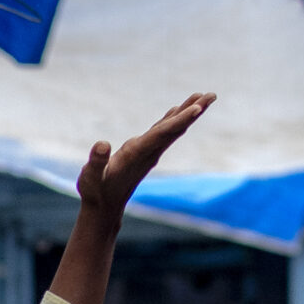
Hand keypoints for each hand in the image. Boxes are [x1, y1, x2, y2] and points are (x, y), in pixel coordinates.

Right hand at [76, 93, 214, 215]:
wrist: (104, 209)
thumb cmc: (95, 192)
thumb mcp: (91, 178)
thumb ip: (96, 162)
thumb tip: (102, 144)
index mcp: (136, 154)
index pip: (162, 134)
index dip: (180, 121)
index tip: (198, 109)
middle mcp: (148, 152)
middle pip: (175, 128)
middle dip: (194, 111)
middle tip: (212, 95)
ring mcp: (148, 152)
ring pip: (173, 128)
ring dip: (188, 112)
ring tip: (203, 96)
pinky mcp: (144, 153)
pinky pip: (164, 132)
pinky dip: (174, 119)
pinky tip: (178, 110)